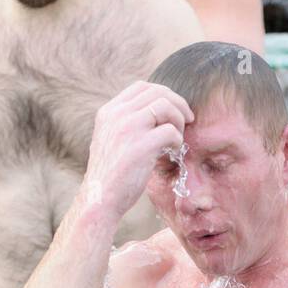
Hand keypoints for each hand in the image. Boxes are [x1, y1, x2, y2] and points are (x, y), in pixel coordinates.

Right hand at [81, 82, 192, 221]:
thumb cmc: (111, 176)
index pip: (141, 87)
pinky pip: (170, 131)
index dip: (163, 94)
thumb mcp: (111, 141)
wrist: (100, 199)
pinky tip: (173, 151)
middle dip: (177, 104)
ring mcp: (128, 128)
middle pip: (157, 93)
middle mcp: (116, 115)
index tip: (173, 109)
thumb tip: (156, 116)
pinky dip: (178, 140)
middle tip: (188, 120)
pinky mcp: (141, 145)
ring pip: (165, 106)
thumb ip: (126, 125)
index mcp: (108, 112)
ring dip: (179, 120)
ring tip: (178, 138)